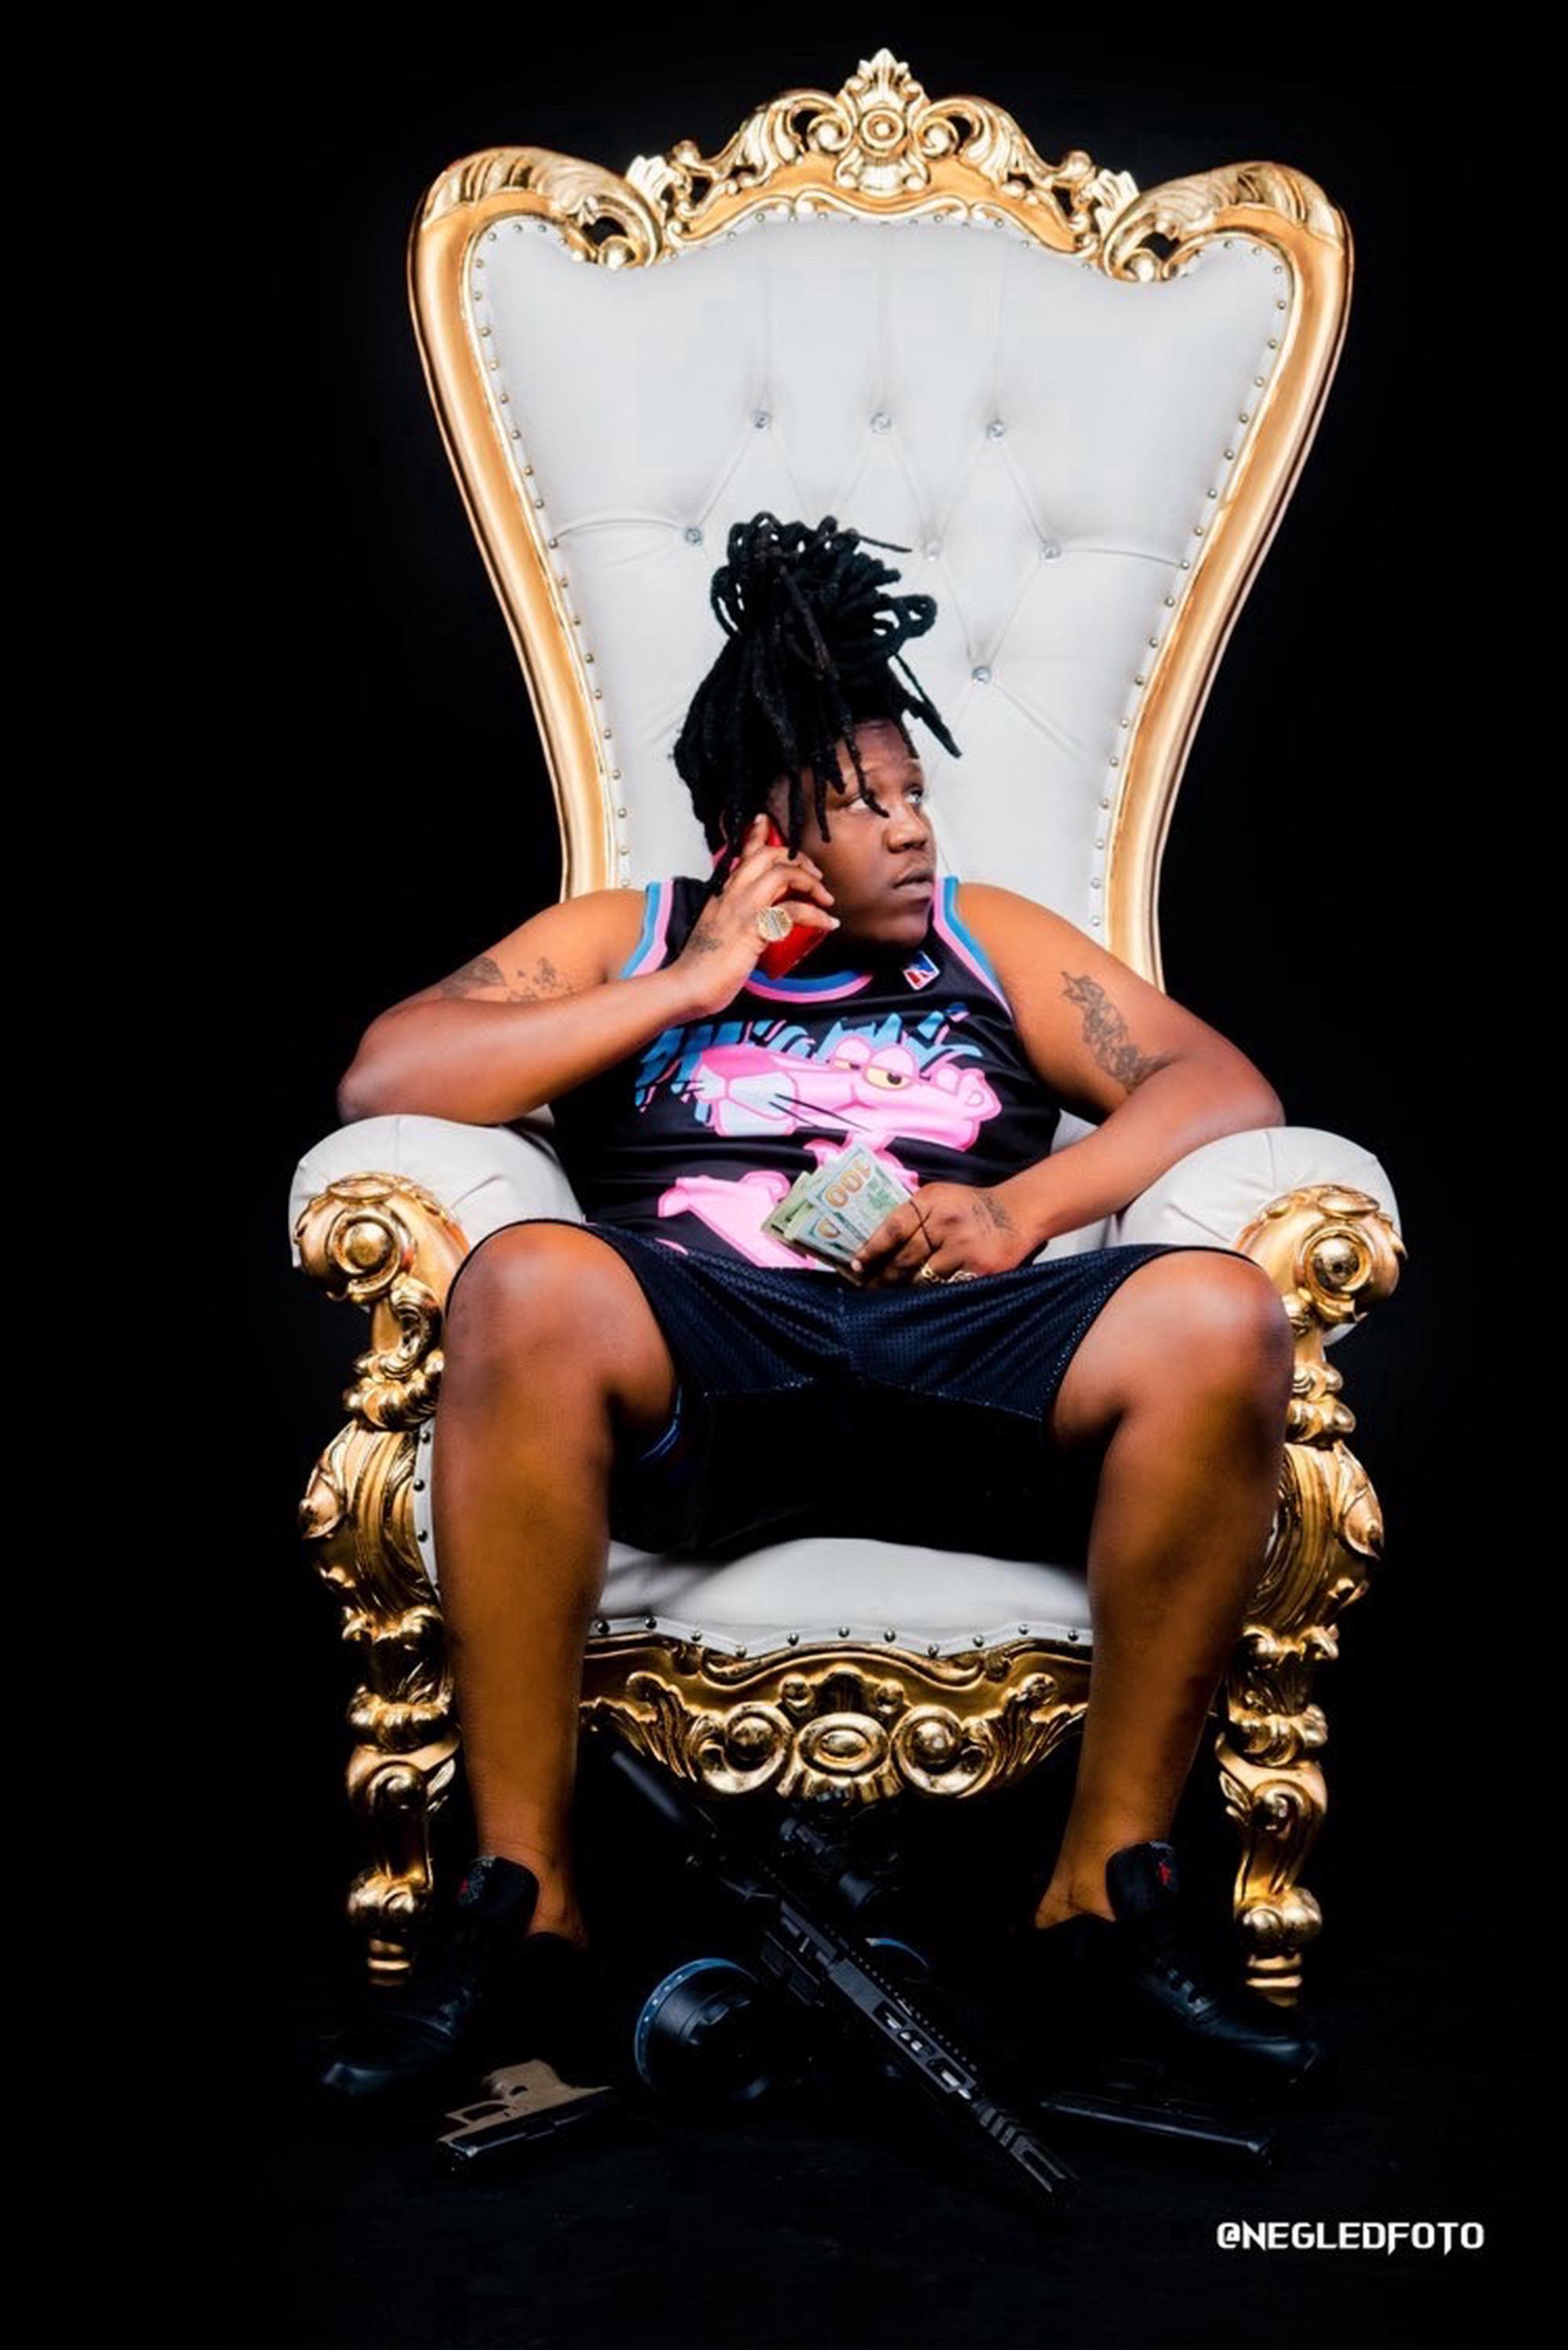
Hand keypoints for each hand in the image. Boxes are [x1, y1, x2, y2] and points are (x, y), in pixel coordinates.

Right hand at [672, 812, 839, 1016]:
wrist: (688, 985)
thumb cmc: (702, 966)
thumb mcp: (717, 932)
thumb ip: (732, 919)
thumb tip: (755, 921)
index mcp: (722, 893)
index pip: (742, 855)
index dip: (757, 834)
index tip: (767, 821)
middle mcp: (731, 894)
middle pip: (767, 856)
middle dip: (798, 859)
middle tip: (816, 876)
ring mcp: (741, 908)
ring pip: (781, 874)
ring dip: (810, 883)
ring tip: (825, 899)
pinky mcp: (753, 928)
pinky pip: (792, 911)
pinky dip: (816, 915)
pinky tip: (827, 923)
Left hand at [848, 1183, 1033, 1285]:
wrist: (1018, 1212)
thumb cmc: (969, 1206)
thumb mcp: (937, 1196)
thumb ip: (910, 1215)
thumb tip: (874, 1243)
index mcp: (931, 1202)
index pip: (893, 1229)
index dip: (872, 1250)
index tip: (856, 1266)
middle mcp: (946, 1225)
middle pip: (905, 1260)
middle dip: (882, 1278)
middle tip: (865, 1289)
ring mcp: (964, 1250)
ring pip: (923, 1280)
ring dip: (903, 1291)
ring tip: (886, 1299)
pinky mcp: (980, 1271)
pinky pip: (947, 1290)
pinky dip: (930, 1297)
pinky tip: (918, 1303)